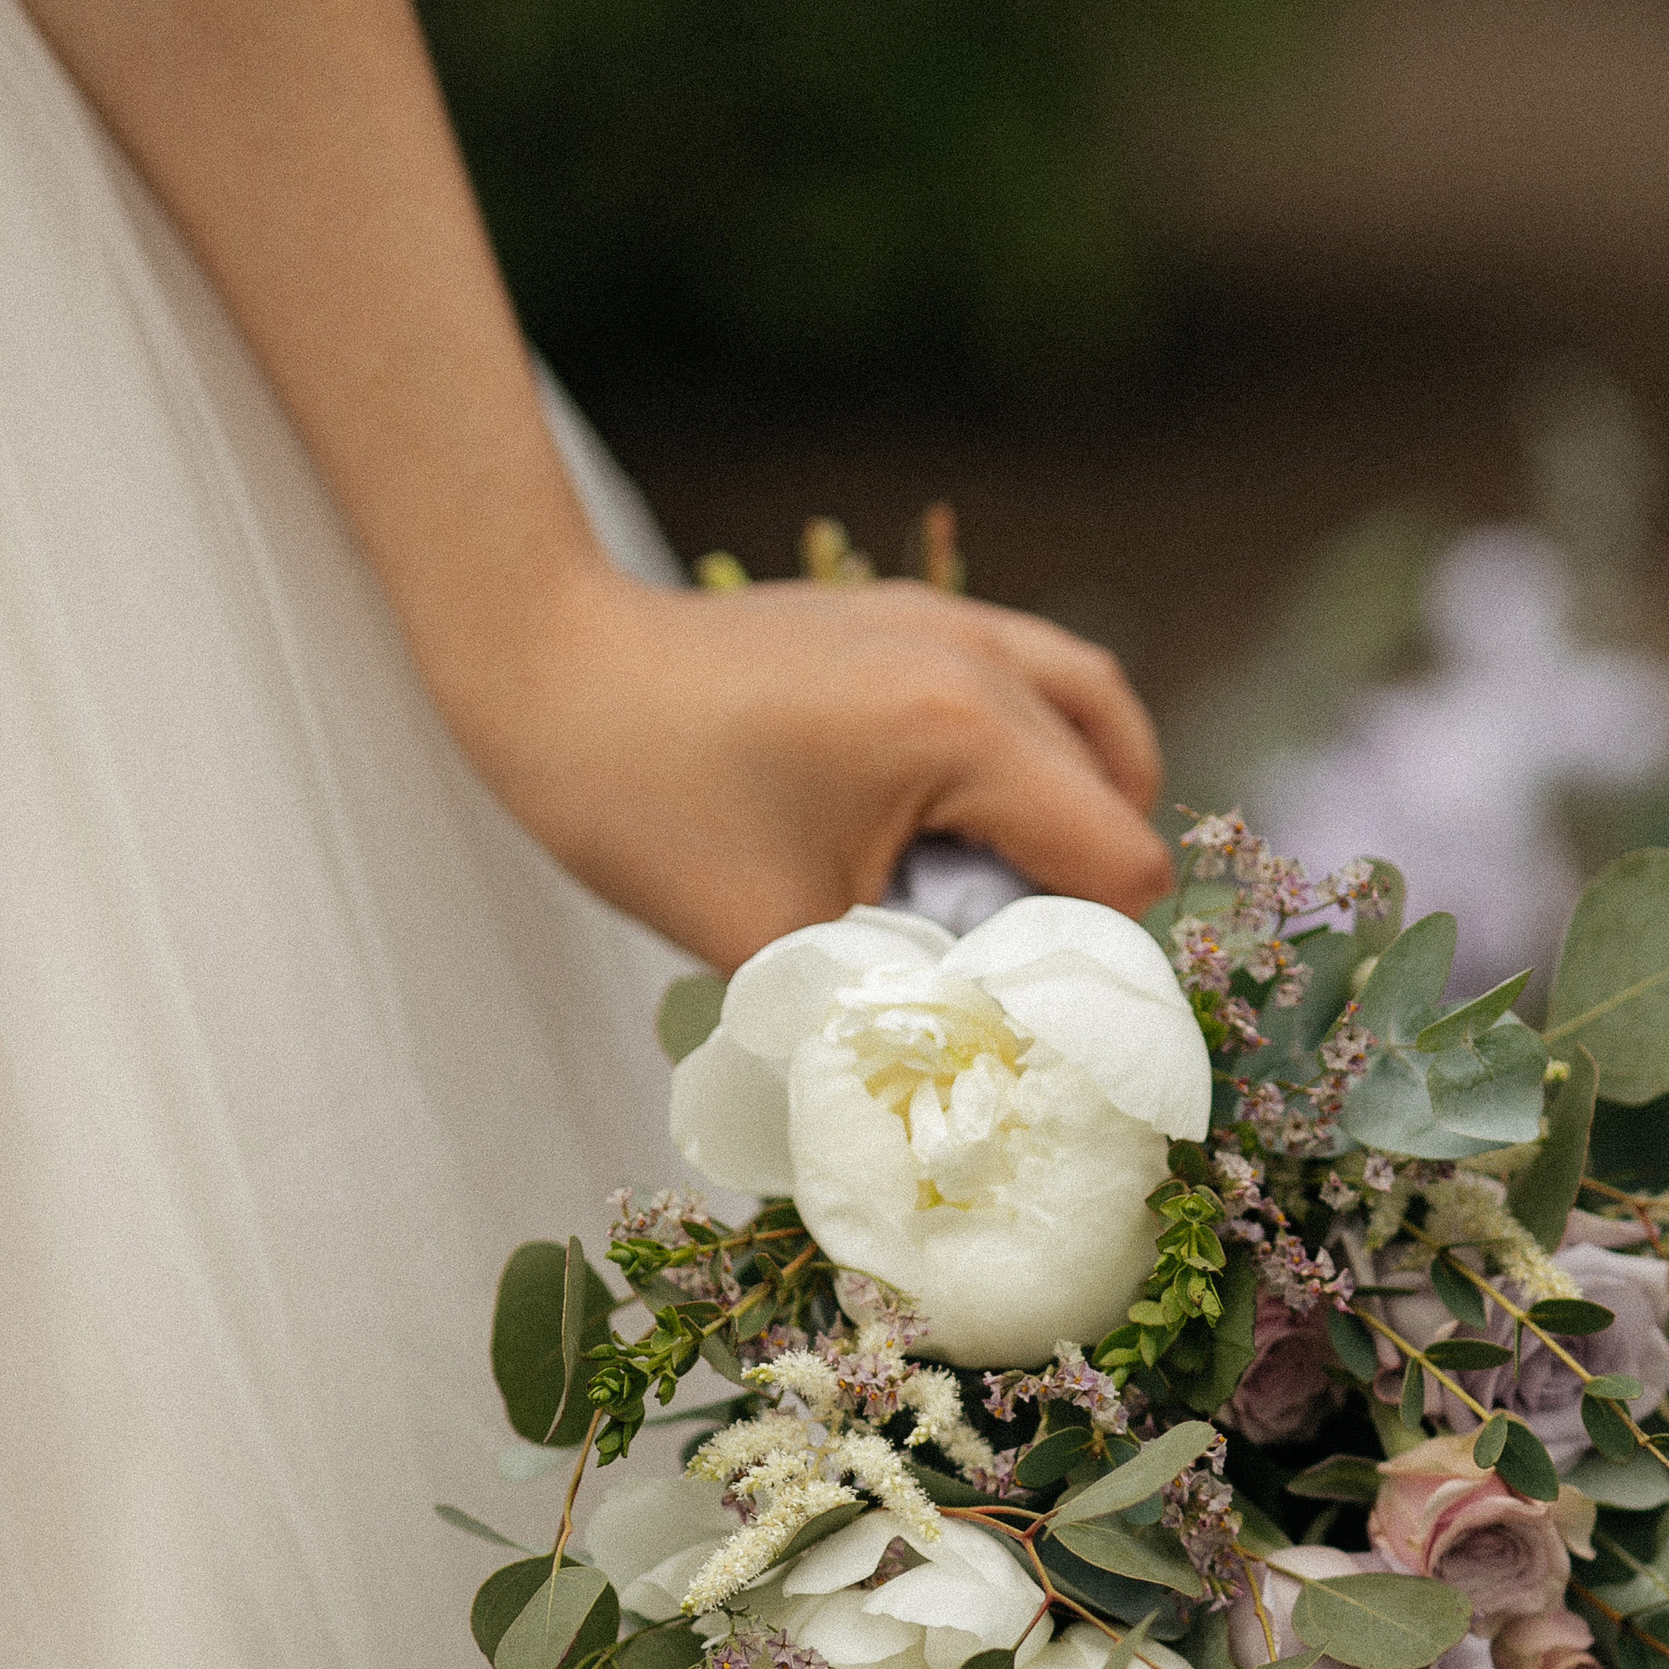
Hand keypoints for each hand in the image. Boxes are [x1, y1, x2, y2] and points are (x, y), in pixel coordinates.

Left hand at [453, 559, 1173, 967]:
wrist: (550, 672)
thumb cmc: (646, 808)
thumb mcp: (778, 941)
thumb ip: (892, 997)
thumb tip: (973, 1057)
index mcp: (959, 734)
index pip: (1118, 863)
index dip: (1088, 954)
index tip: (1019, 999)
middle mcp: (978, 659)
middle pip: (1117, 797)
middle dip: (1080, 890)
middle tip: (999, 959)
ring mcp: (950, 620)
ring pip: (1099, 716)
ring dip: (1088, 807)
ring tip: (1029, 882)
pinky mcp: (916, 610)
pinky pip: (1040, 674)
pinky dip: (1050, 747)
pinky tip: (993, 809)